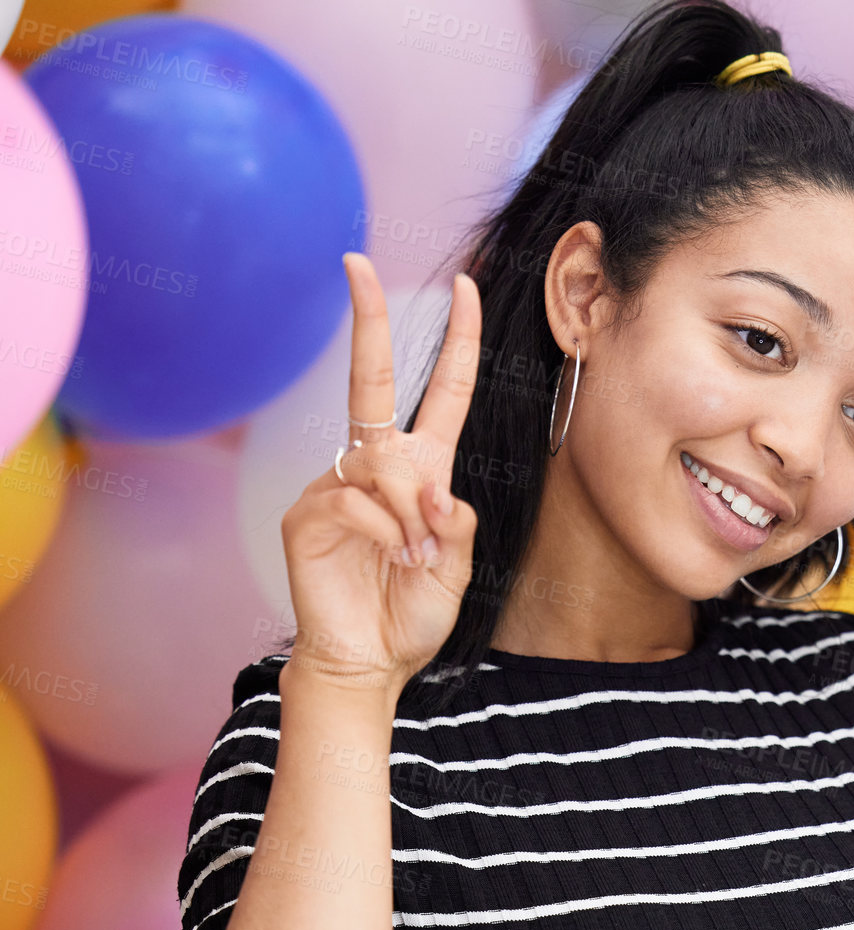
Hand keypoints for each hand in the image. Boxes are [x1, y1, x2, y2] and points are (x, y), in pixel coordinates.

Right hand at [279, 252, 481, 690]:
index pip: (440, 393)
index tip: (466, 289)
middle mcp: (373, 466)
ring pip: (383, 462)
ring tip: (413, 560)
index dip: (455, 343)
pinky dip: (386, 531)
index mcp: (419, 471)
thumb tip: (433, 489)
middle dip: (367, 318)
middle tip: (357, 262)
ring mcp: (333, 484)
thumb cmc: (411, 613)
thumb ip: (455, 523)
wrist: (369, 662)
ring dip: (410, 514)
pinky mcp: (306, 513)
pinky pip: (355, 498)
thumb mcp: (456, 566)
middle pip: (369, 380)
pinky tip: (390, 560)